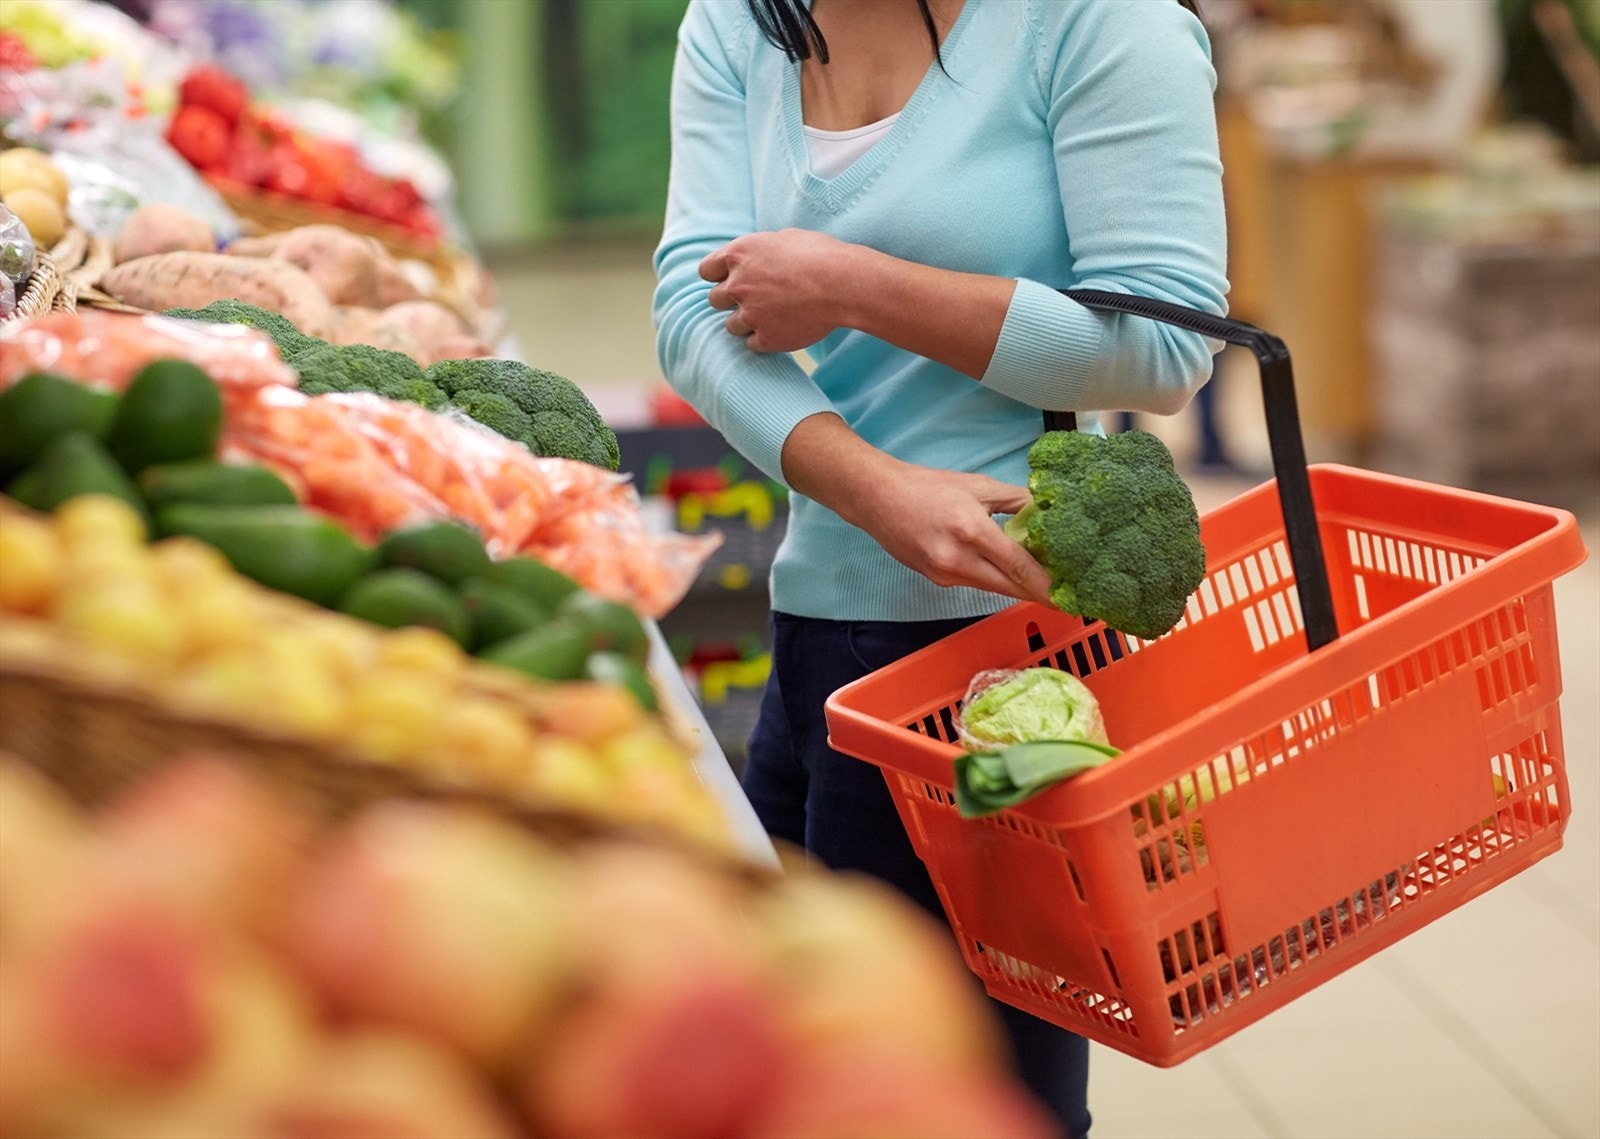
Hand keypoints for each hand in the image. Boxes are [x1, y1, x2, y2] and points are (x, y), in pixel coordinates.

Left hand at [699, 229, 855, 352]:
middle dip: (731, 300)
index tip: (732, 279)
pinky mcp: (766, 339)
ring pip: (732, 326)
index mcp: (738, 254)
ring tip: (774, 315)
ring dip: (747, 322)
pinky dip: (765, 339)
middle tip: (756, 299)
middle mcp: (737, 285)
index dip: (719, 276)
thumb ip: (759, 252)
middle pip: (715, 300)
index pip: (706, 270)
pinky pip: (753, 344)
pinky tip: (783, 329)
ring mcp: (749, 314)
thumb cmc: (821, 255)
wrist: (844, 284)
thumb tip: (753, 258)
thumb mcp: (784, 239)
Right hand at [850, 460, 1052, 603]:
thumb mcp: (978, 486)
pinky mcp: (937, 580)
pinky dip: (995, 579)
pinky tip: (1007, 572)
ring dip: (1017, 586)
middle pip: (1009, 587)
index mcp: (971, 531)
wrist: (878, 499)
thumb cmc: (927, 487)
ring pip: (993, 587)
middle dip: (1039, 592)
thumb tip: (1047, 511)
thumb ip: (1016, 501)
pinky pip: (976, 583)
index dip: (1046, 583)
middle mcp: (958, 560)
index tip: (1069, 593)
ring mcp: (945, 574)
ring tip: (1043, 581)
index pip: (1018, 565)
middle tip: (1066, 595)